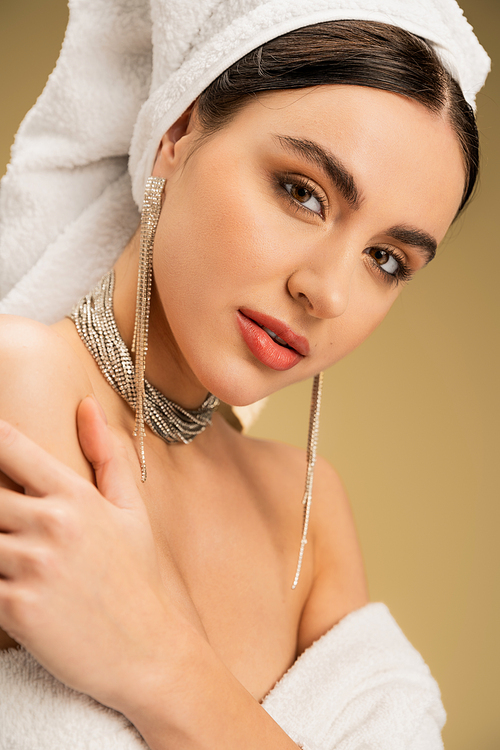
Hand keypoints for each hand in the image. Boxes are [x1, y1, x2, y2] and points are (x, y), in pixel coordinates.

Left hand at [0, 397, 197, 710]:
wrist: (148, 649)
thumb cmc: (137, 575)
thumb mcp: (130, 510)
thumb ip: (106, 455)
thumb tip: (85, 405)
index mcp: (75, 496)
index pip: (9, 446)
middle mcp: (51, 524)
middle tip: (3, 518)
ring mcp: (32, 566)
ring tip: (5, 546)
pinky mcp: (16, 608)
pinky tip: (3, 578)